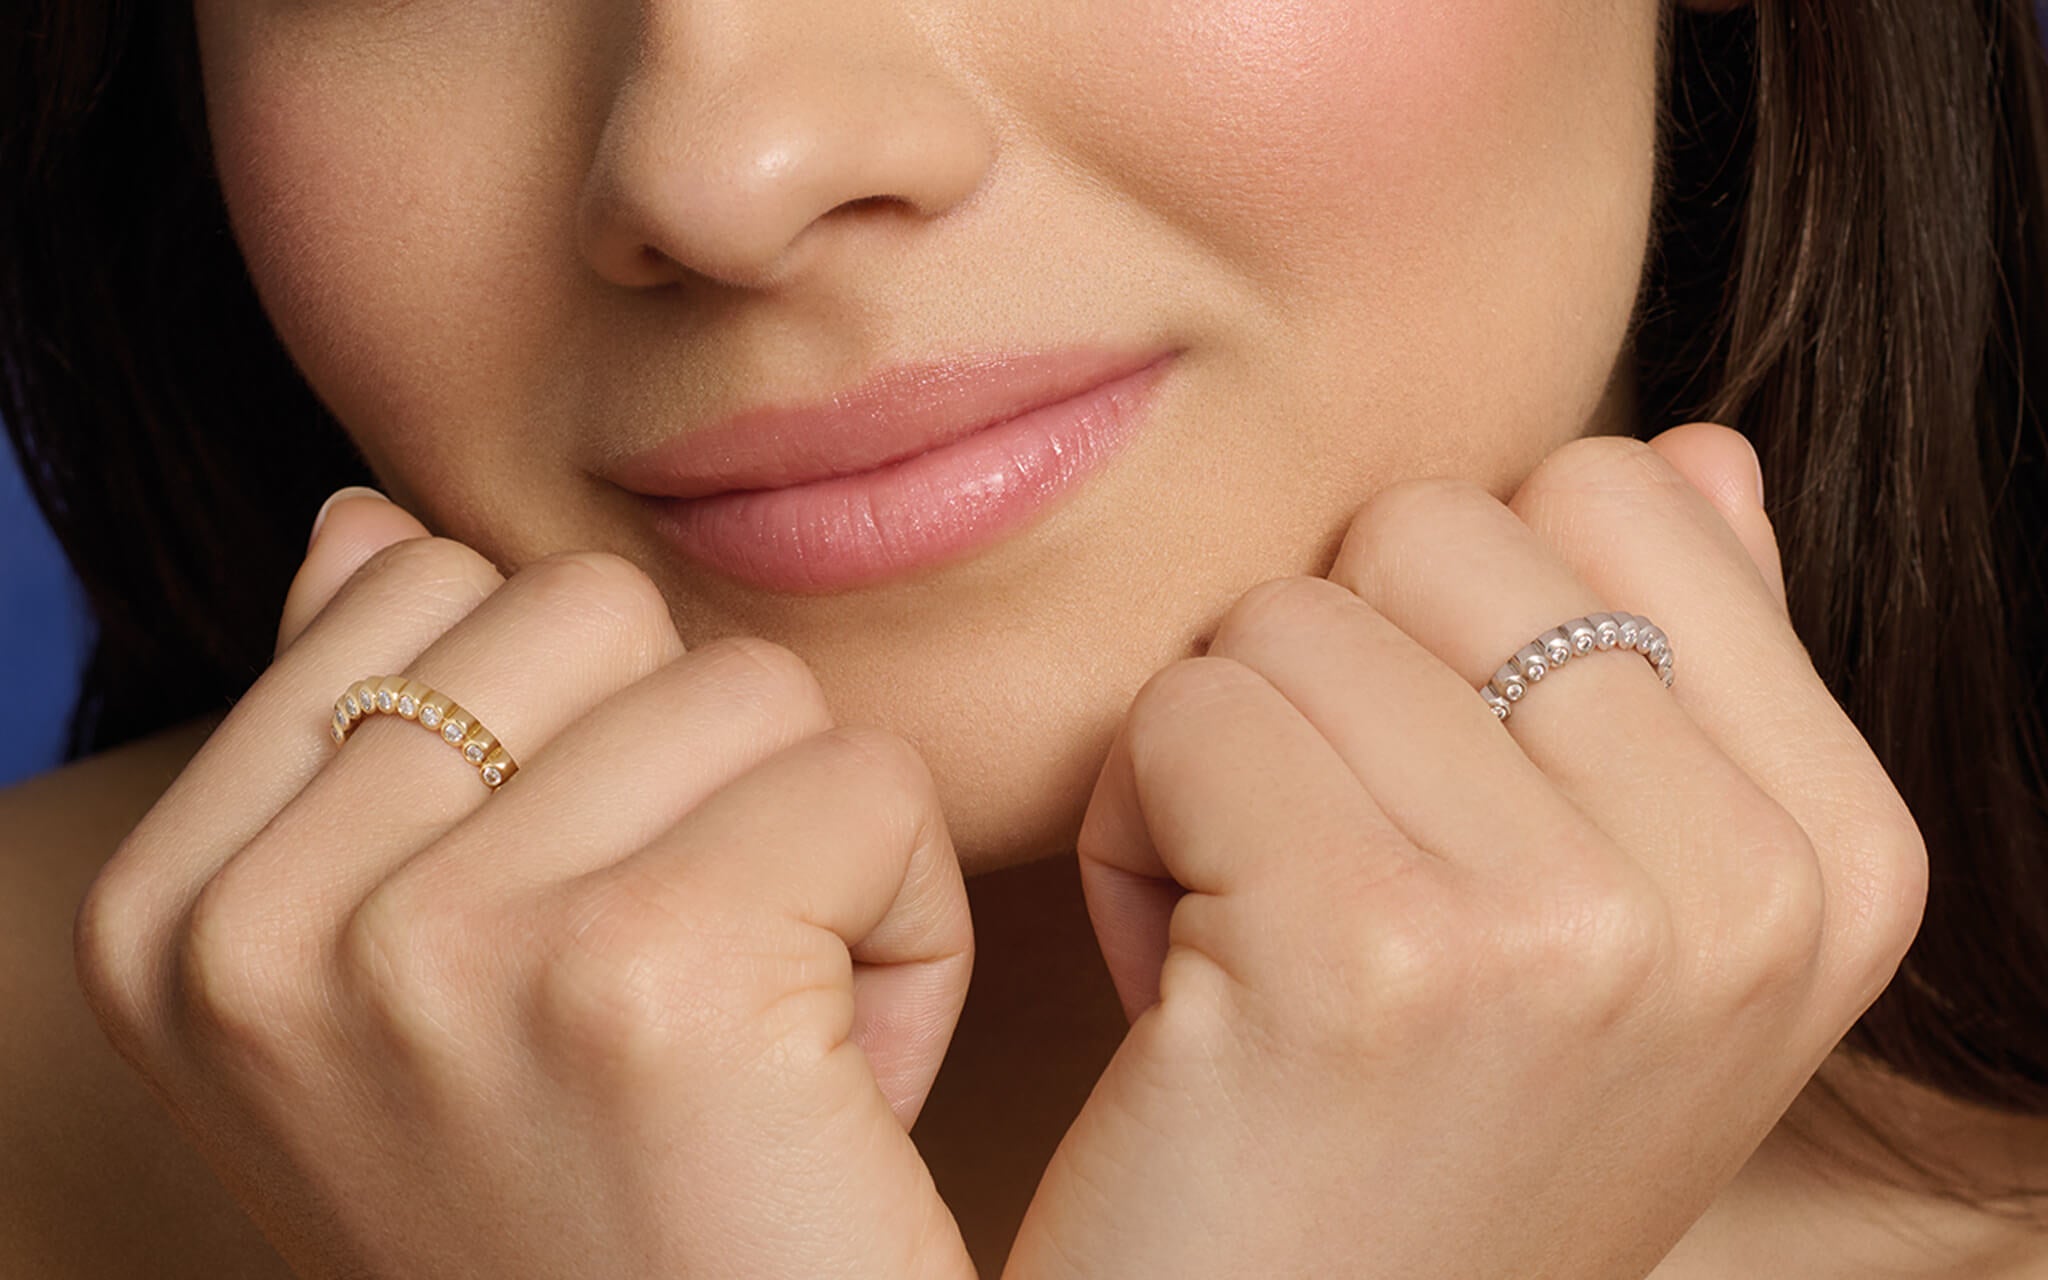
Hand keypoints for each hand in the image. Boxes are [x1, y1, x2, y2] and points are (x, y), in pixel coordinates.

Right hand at [71, 492, 979, 1279]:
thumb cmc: (598, 1206)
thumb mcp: (414, 985)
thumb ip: (372, 733)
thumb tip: (368, 524)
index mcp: (178, 916)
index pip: (426, 584)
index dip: (574, 742)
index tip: (568, 945)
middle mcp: (257, 932)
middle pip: (595, 612)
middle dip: (697, 781)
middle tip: (692, 998)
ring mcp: (430, 952)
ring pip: (746, 688)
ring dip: (810, 855)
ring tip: (764, 1046)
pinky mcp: (636, 981)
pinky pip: (865, 791)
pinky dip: (907, 929)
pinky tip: (840, 1089)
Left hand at [1004, 425, 1927, 1278]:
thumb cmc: (1417, 1135)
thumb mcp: (1618, 924)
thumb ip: (1679, 674)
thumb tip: (1696, 452)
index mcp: (1839, 856)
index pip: (1613, 485)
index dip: (1459, 623)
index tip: (1450, 809)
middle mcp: (1749, 890)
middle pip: (1433, 527)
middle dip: (1331, 676)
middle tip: (1326, 875)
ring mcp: (1576, 923)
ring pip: (1290, 613)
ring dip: (1220, 758)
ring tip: (1256, 940)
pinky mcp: (1379, 953)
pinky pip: (1187, 713)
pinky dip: (1129, 826)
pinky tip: (1179, 981)